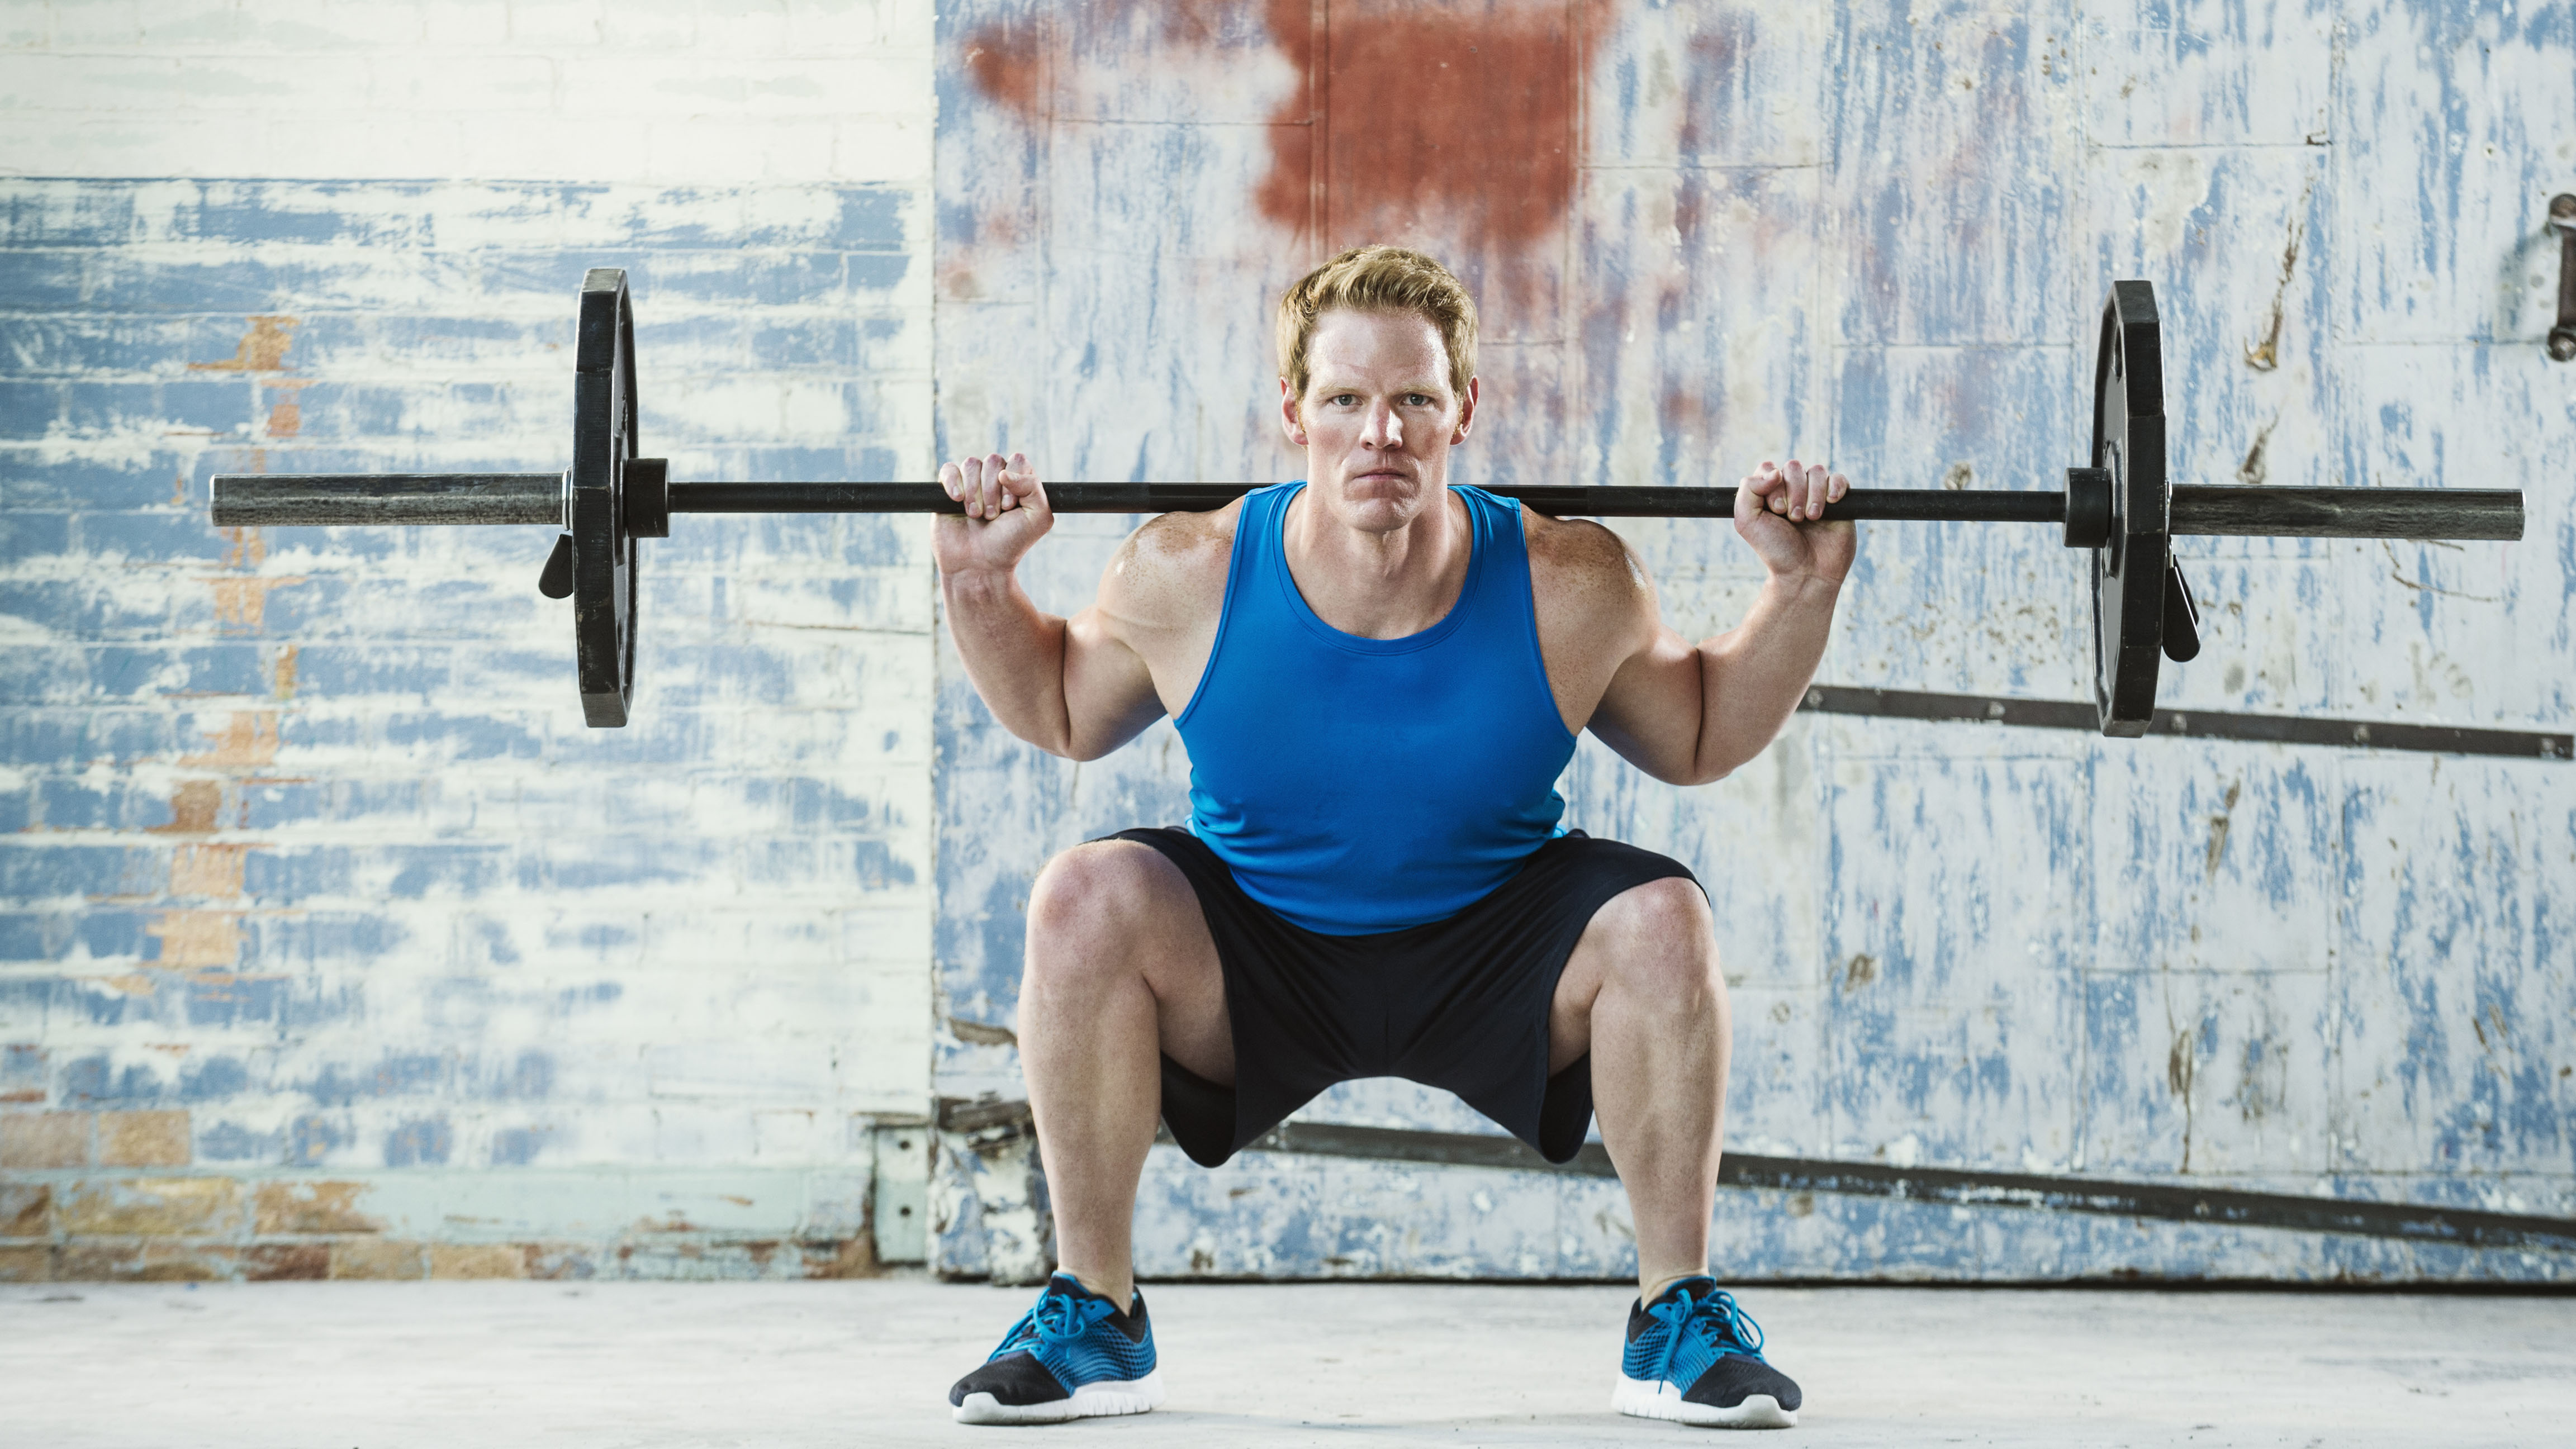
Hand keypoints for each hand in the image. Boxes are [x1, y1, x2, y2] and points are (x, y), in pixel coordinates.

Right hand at [933, 451, 1052, 577]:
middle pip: (993, 461)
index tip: (1010, 508)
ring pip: (971, 464)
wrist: (979, 566)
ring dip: (974, 492)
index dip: (1014, 481)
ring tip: (976, 516)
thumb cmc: (1009, 544)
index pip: (1017, 460)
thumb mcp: (1037, 518)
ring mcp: (971, 484)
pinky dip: (953, 482)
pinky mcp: (949, 491)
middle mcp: (995, 481)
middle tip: (992, 517)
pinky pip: (948, 470)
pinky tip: (957, 501)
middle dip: (992, 491)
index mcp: (1018, 483)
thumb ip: (1033, 488)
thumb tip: (1004, 472)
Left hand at [1735, 458, 1855, 585]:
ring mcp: (1816, 494)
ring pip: (1817, 471)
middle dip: (1794, 493)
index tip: (1776, 510)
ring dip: (1813, 494)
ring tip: (1811, 518)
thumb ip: (1749, 489)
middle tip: (1794, 519)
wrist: (1805, 574)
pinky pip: (1839, 479)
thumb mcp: (1747, 521)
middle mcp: (1793, 490)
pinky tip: (1831, 504)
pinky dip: (1835, 487)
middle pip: (1793, 467)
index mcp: (1769, 493)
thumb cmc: (1776, 550)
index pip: (1770, 468)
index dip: (1773, 485)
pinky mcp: (1839, 502)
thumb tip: (1775, 470)